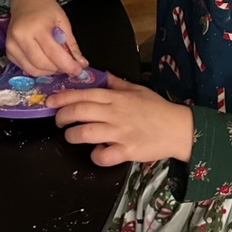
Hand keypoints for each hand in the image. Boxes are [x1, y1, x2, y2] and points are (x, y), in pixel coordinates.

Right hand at [7, 0, 87, 76]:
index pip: (54, 54)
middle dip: (59, 69)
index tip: (79, 70)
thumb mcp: (64, 23)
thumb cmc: (47, 10)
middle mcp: (21, 36)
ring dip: (50, 71)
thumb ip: (72, 45)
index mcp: (37, 27)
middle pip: (43, 64)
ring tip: (57, 62)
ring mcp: (12, 44)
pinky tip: (45, 61)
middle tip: (68, 66)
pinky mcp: (9, 51)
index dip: (68, 66)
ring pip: (34, 70)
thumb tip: (82, 64)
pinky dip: (39, 70)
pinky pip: (26, 68)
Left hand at [46, 73, 193, 165]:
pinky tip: (99, 153)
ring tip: (72, 137)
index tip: (51, 101)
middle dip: (61, 117)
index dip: (62, 97)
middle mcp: (115, 114)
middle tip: (59, 121)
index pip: (83, 94)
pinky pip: (103, 156)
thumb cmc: (159, 110)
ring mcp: (120, 133)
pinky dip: (96, 156)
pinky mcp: (127, 151)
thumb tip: (101, 76)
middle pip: (78, 112)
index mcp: (117, 98)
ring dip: (73, 136)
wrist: (179, 129)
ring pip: (85, 134)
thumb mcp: (139, 90)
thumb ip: (117, 84)